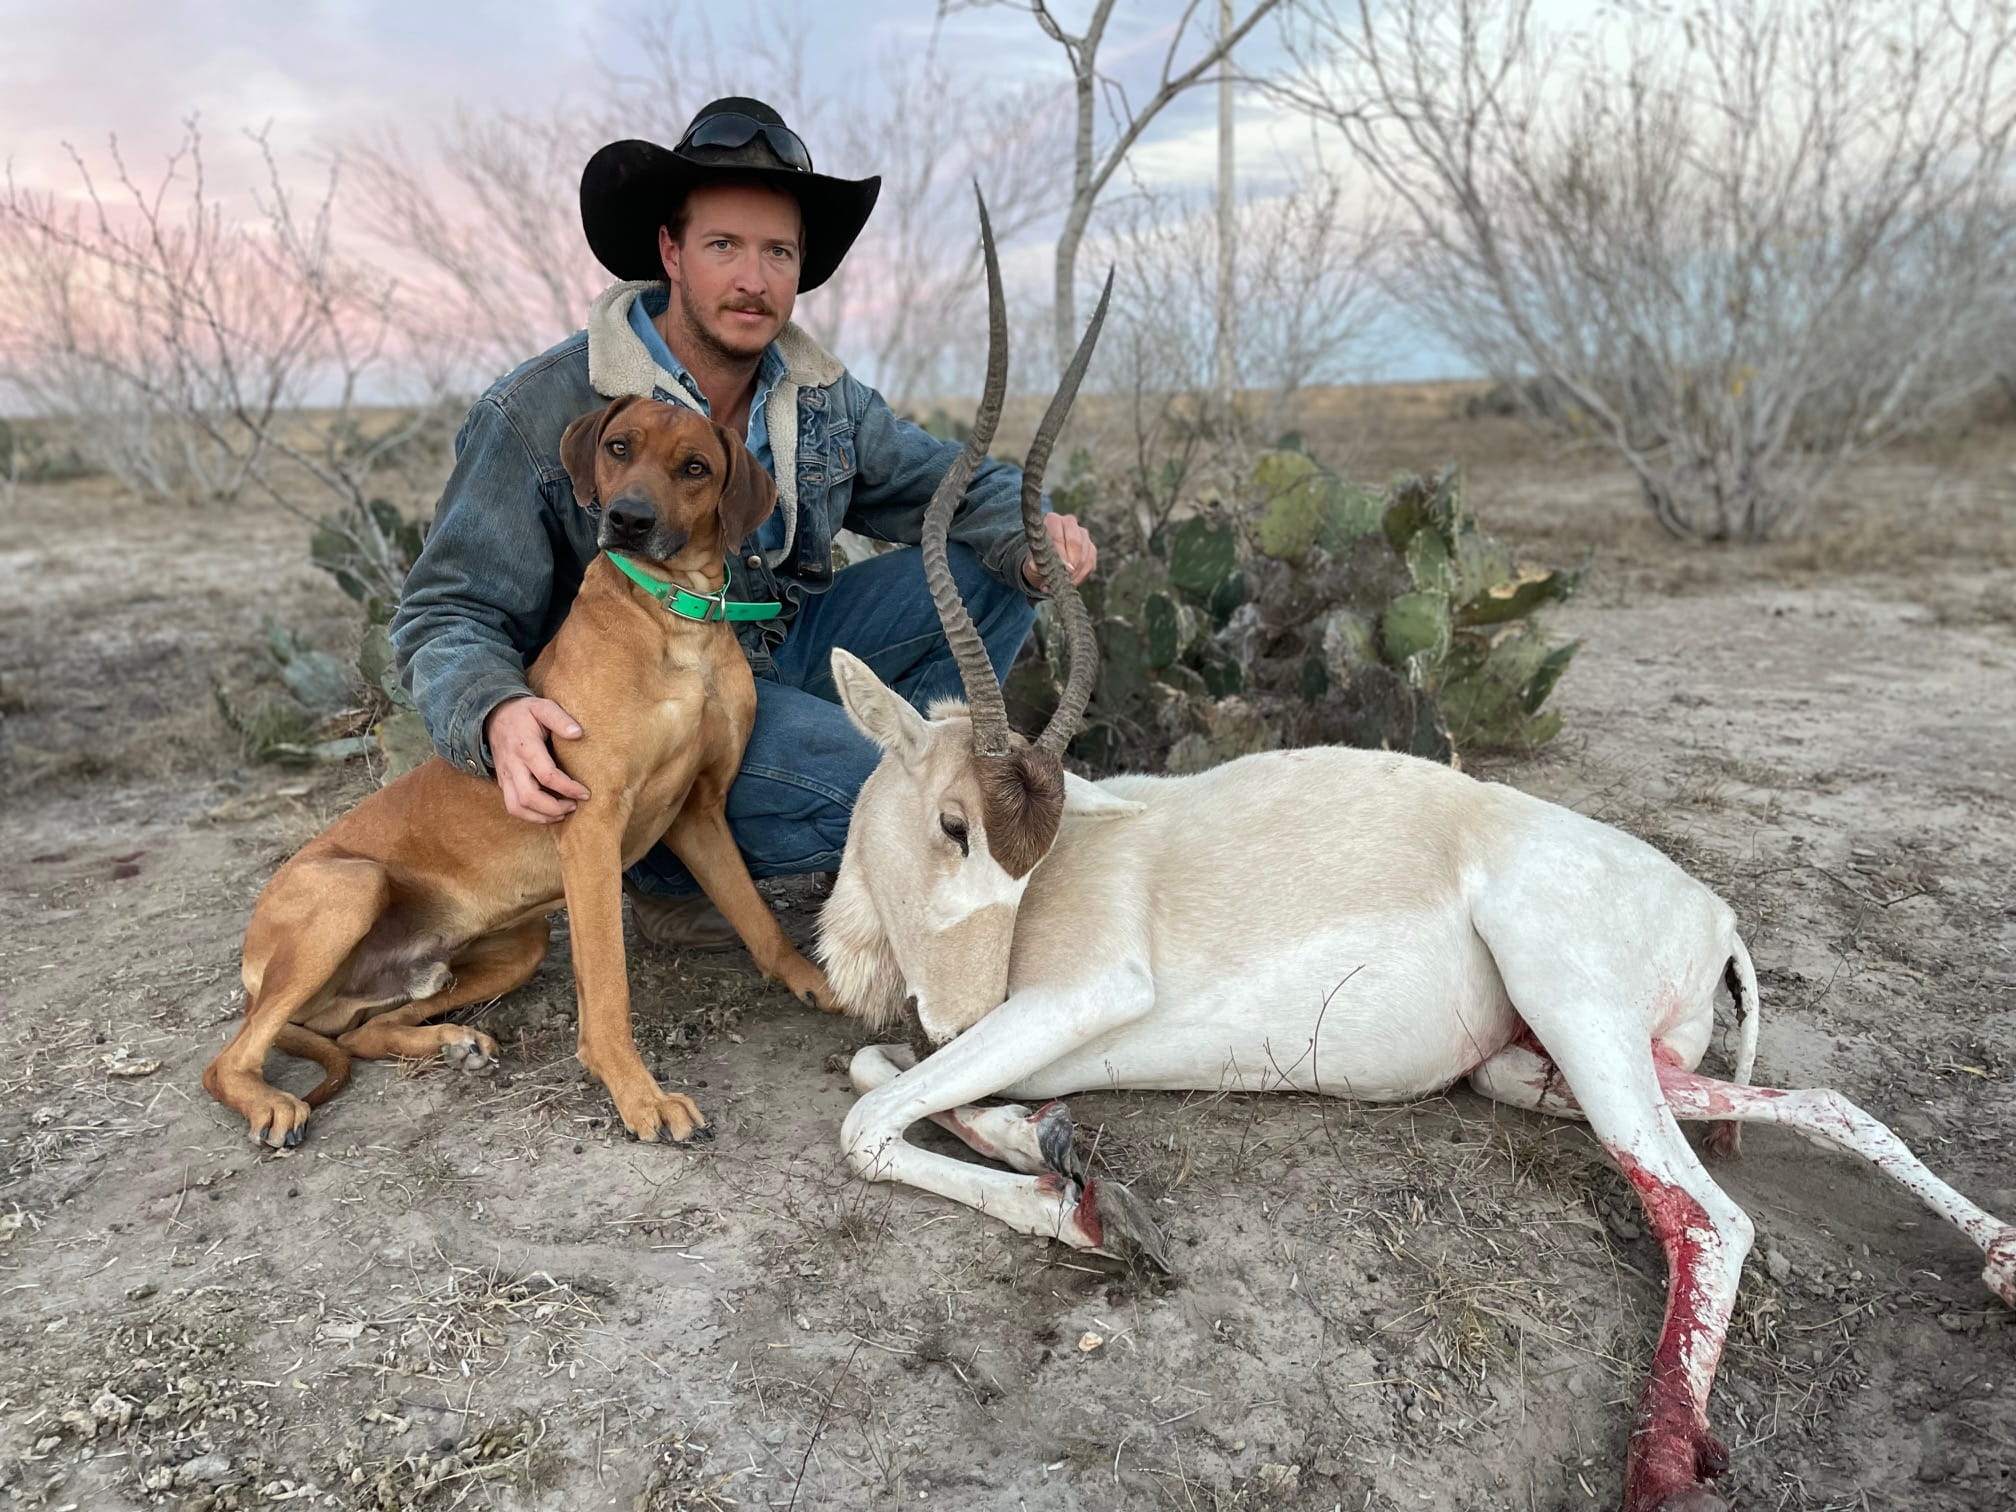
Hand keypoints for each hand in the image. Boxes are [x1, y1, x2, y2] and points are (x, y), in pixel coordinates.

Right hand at [485, 696, 590, 822]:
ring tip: (563, 813)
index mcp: (526, 747)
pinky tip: (548, 813)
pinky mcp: (503, 782)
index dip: (568, 788)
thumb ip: (560, 718)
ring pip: (517, 807)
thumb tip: (578, 733)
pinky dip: (530, 816)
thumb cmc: (523, 713)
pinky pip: (513, 806)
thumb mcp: (542, 706)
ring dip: (541, 816)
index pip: (547, 776)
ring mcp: (505, 776)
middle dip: (554, 807)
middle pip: (529, 797)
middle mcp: (513, 765)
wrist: (492, 715)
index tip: (585, 793)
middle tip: (575, 805)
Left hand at [1022, 513, 1097, 590]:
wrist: (1046, 565)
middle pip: (1075, 541)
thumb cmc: (1037, 561)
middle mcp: (1069, 522)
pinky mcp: (1091, 548)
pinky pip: (1091, 562)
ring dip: (1077, 570)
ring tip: (1066, 581)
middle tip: (1067, 574)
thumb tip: (1041, 566)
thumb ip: (1034, 564)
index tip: (1060, 567)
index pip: (1058, 535)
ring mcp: (1082, 534)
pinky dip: (1082, 574)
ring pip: (1085, 552)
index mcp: (1052, 521)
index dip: (1060, 553)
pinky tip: (1072, 581)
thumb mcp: (1031, 563)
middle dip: (1072, 561)